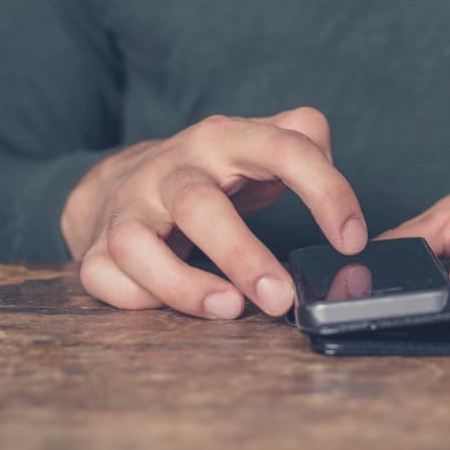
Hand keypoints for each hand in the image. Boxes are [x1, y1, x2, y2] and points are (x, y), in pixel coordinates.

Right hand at [62, 107, 365, 318]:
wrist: (123, 177)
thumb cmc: (211, 171)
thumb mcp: (258, 143)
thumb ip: (302, 140)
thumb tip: (326, 156)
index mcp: (225, 140)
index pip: (283, 148)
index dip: (325, 189)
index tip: (353, 240)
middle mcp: (172, 169)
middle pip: (199, 204)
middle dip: (241, 255)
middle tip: (282, 298)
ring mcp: (129, 207)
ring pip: (136, 244)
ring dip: (182, 285)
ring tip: (229, 309)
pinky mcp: (96, 245)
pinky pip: (103, 276)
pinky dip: (135, 298)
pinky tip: (173, 310)